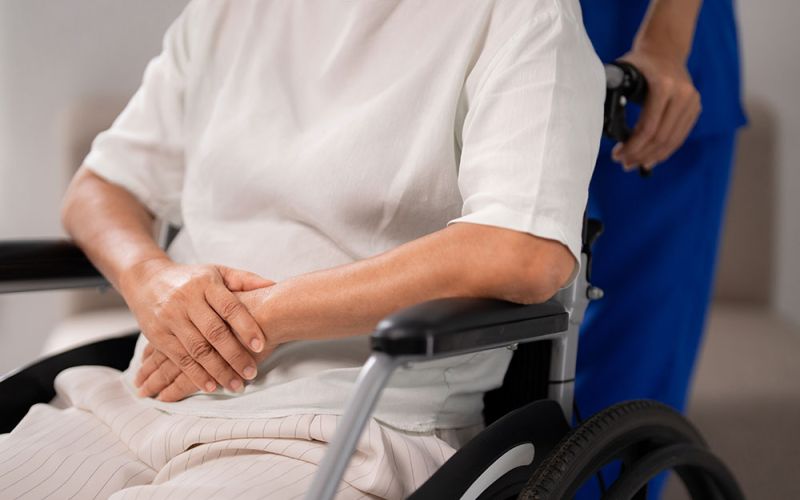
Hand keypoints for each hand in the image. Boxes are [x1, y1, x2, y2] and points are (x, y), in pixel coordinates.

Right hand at [120, 258, 272, 393]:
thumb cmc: (192, 278)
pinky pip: (180, 359)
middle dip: (235, 355)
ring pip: (197, 349)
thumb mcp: (217, 272)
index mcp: (206, 284)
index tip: (261, 345)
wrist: (146, 280)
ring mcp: (170, 319)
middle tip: (251, 373)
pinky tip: (211, 386)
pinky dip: (196, 375)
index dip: (246, 326)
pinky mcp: (158, 336)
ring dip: (218, 370)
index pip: (229, 307)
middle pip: (214, 332)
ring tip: (236, 385)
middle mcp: (186, 300)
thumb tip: (275, 285)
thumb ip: (245, 280)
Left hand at [613, 49, 701, 171]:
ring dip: (653, 156)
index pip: (648, 128)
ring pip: (673, 140)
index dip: (633, 147)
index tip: (617, 155)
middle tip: (624, 164)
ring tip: (635, 164)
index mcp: (664, 85)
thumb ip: (613, 93)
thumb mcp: (623, 73)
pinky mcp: (695, 107)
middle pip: (661, 137)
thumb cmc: (638, 63)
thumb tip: (603, 123)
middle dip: (641, 155)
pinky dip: (665, 149)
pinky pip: (680, 135)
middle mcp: (683, 94)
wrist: (664, 49)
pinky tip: (651, 157)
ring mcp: (692, 101)